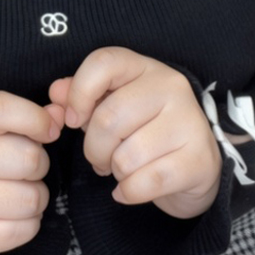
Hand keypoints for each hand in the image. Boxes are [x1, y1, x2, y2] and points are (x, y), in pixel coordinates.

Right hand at [0, 91, 66, 254]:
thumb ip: (31, 117)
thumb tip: (59, 115)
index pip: (2, 109)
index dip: (36, 119)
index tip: (50, 131)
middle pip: (29, 159)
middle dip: (39, 167)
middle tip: (26, 171)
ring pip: (30, 200)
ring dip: (35, 199)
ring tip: (18, 194)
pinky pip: (21, 231)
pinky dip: (27, 226)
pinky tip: (11, 217)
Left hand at [48, 46, 223, 219]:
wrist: (197, 165)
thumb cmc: (146, 131)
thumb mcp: (113, 107)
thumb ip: (82, 98)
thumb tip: (55, 95)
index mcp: (145, 67)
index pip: (103, 63)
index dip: (78, 93)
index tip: (73, 120)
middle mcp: (171, 86)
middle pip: (108, 118)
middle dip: (94, 149)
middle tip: (100, 159)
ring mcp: (189, 122)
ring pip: (126, 155)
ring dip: (115, 171)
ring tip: (123, 169)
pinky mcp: (198, 160)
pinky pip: (144, 182)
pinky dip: (128, 192)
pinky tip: (131, 188)